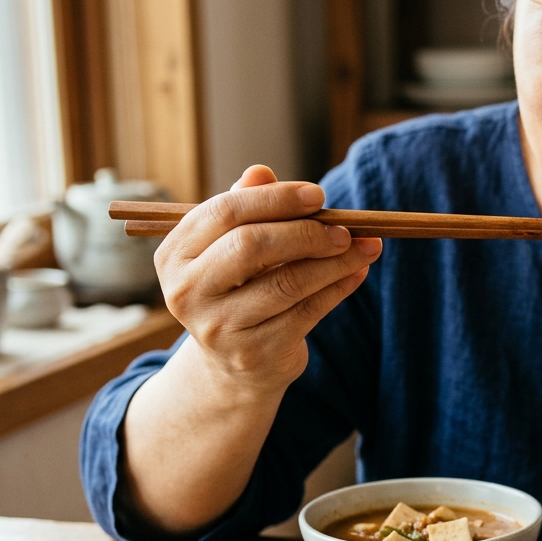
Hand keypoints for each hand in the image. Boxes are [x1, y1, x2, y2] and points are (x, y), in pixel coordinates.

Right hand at [155, 165, 381, 392]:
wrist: (235, 367)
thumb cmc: (238, 290)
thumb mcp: (232, 249)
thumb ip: (245, 209)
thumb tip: (261, 172)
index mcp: (175, 255)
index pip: (225, 212)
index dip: (276, 199)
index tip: (318, 195)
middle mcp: (187, 292)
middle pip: (251, 245)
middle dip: (306, 232)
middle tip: (345, 228)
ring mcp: (219, 327)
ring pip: (287, 282)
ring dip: (335, 261)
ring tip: (366, 247)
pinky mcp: (254, 353)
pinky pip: (307, 312)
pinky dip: (338, 288)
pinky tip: (357, 273)